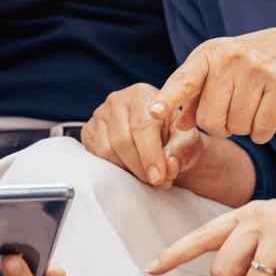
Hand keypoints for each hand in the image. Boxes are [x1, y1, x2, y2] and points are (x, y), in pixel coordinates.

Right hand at [82, 83, 205, 187]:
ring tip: (146, 175)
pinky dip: (112, 167)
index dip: (150, 155)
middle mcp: (117, 100)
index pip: (143, 126)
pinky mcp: (88, 130)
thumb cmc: (174, 135)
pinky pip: (95, 155)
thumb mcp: (186, 141)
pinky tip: (129, 168)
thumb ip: (179, 152)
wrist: (160, 136)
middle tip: (156, 181)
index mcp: (142, 94)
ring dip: (127, 170)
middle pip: (123, 141)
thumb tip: (169, 168)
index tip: (159, 177)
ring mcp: (99, 114)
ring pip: (107, 151)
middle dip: (140, 168)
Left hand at [148, 28, 275, 143]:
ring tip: (256, 106)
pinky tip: (270, 113)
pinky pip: (261, 130)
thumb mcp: (225, 69)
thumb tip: (180, 123)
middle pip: (210, 119)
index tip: (153, 113)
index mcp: (210, 52)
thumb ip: (199, 94)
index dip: (168, 99)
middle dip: (222, 127)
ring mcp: (257, 68)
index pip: (184, 79)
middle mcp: (231, 57)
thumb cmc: (259, 63)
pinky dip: (264, 132)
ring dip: (246, 128)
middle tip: (237, 111)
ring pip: (237, 127)